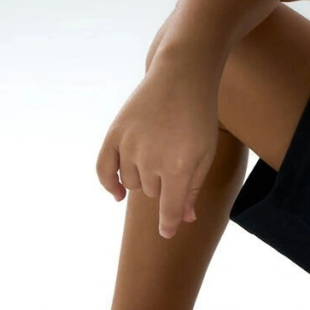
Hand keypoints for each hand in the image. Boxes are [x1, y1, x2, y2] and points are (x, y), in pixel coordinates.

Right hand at [96, 59, 220, 238]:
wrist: (181, 76)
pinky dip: (108, 184)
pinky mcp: (115, 134)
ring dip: (142, 179)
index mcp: (178, 168)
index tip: (167, 234)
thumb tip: (186, 219)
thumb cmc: (199, 116)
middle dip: (163, 185)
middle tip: (175, 159)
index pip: (170, 209)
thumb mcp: (206, 153)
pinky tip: (116, 194)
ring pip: (131, 183)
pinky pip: (103, 169)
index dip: (169, 224)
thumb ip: (194, 188)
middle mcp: (151, 160)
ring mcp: (130, 147)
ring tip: (156, 157)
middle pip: (151, 193)